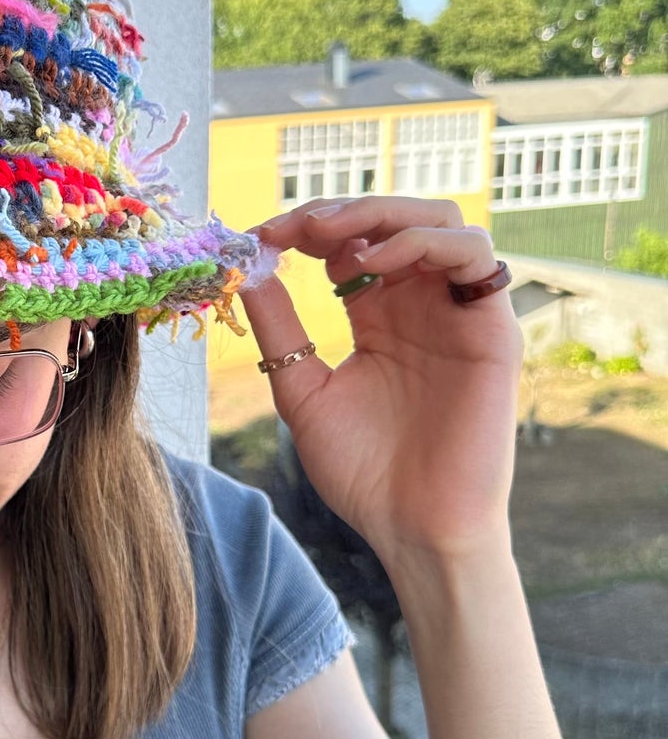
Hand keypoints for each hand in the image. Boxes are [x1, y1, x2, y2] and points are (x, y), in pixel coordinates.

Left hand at [237, 196, 523, 562]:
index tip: (258, 237)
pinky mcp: (491, 330)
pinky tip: (371, 266)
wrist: (411, 528)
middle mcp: (420, 306)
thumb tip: (247, 270)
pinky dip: (423, 243)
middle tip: (290, 226)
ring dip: (382, 214)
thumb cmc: (363, 471)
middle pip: (394, 219)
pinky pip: (475, 257)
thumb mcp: (303, 391)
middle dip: (339, 211)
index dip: (305, 229)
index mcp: (378, 317)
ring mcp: (457, 314)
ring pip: (439, 221)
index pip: (349, 243)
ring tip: (328, 239)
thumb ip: (280, 330)